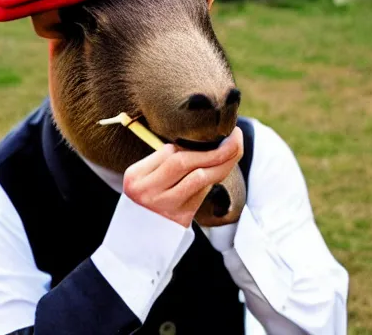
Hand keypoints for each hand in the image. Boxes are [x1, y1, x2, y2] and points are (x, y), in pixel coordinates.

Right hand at [123, 127, 243, 227]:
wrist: (139, 239)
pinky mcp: (181, 219)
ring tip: (236, 148)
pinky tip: (225, 166)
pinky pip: (202, 192)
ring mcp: (164, 206)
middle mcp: (147, 191)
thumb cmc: (145, 199)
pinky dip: (215, 176)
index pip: (169, 152)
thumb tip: (200, 142)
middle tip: (234, 136)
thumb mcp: (143, 178)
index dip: (194, 141)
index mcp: (136, 175)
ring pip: (199, 177)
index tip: (213, 132)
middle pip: (183, 162)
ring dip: (222, 162)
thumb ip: (164, 162)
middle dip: (212, 146)